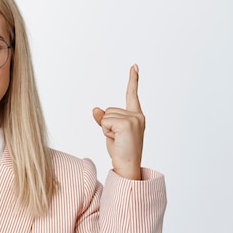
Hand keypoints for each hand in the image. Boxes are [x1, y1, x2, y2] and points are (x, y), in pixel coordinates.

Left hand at [92, 64, 144, 179]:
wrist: (128, 166)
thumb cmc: (121, 151)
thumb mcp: (111, 133)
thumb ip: (104, 120)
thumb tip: (95, 109)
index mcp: (137, 116)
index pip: (132, 95)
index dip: (133, 80)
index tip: (134, 66)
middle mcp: (137, 115)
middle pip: (108, 110)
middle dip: (107, 125)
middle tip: (117, 139)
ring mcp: (133, 119)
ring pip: (105, 116)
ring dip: (106, 130)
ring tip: (117, 140)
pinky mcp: (127, 123)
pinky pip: (105, 122)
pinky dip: (106, 132)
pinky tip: (116, 140)